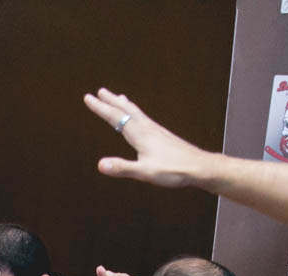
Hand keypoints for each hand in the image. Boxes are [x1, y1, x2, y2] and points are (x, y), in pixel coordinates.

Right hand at [84, 88, 213, 187]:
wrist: (199, 167)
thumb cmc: (174, 170)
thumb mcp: (145, 172)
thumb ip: (123, 168)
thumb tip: (100, 164)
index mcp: (140, 134)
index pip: (115, 118)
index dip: (100, 108)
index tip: (88, 98)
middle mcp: (147, 128)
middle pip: (126, 110)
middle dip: (111, 101)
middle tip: (100, 91)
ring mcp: (156, 130)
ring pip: (136, 112)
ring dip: (124, 104)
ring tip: (117, 97)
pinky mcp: (162, 135)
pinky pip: (144, 119)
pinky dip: (136, 113)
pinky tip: (139, 119)